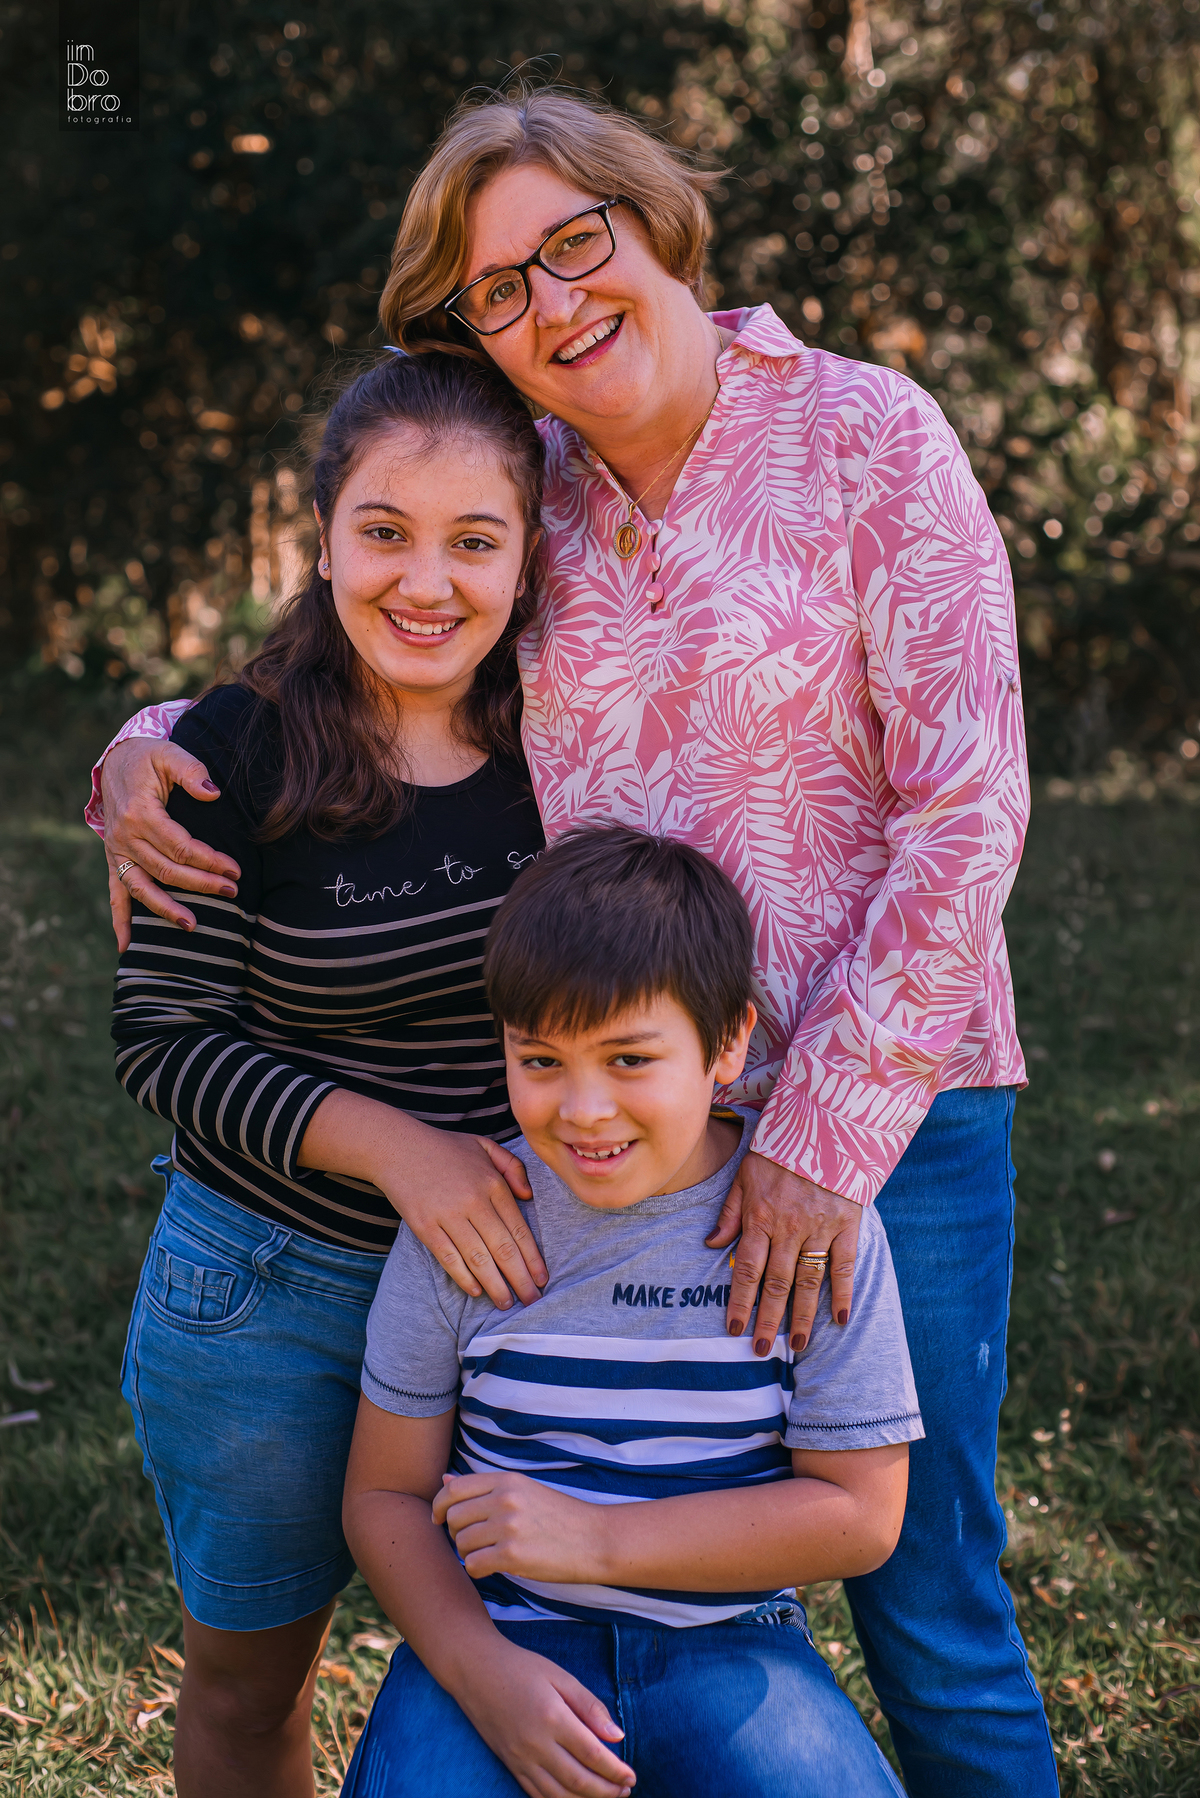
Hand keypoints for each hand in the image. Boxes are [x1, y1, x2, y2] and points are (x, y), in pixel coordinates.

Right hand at [101, 738, 240, 950]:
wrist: (117, 762)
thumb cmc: (149, 758)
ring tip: (192, 925)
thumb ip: (192, 771)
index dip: (209, 860)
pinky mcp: (114, 860)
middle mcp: (125, 836)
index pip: (180, 846)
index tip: (235, 870)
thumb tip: (213, 793)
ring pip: (142, 887)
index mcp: (141, 813)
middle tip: (232, 892)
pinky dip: (120, 920)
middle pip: (167, 870)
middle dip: (202, 884)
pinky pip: (115, 893)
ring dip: (166, 909)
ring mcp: (117, 851)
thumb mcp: (170, 754)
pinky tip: (127, 946)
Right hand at [386, 1131, 547, 1308]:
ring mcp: (448, 1214)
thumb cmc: (444, 1148)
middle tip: (532, 1301)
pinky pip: (448, 1258)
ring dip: (495, 1285)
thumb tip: (528, 1196)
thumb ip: (513, 1167)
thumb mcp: (485, 1146)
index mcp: (492, 1183)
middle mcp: (474, 1201)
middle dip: (520, 1279)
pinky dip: (464, 1277)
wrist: (396, 1147)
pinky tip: (477, 1292)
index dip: (533, 1258)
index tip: (542, 1279)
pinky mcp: (424, 1226)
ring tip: (507, 1303)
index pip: (519, 1229)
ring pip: (478, 1258)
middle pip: (503, 1249)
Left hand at [434, 1471, 597, 1582]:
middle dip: (454, 1533)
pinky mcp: (513, 1555)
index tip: (439, 1520)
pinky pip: (473, 1565)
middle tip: (472, 1542)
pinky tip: (492, 1568)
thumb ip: (484, 1487)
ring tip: (485, 1554)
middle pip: (453, 1517)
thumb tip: (445, 1479)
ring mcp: (508, 1526)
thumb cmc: (558, 1516)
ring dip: (467, 1554)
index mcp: (507, 1480)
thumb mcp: (523, 1490)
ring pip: (461, 1543)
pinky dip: (477, 1570)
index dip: (439, 1506)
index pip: (454, 1489)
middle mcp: (505, 1499)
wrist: (594, 1538)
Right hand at [452, 1638, 633, 1797]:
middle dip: (607, 1791)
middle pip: (578, 1780)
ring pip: (559, 1794)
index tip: (632, 1776)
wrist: (475, 1670)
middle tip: (626, 1790)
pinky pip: (536, 1794)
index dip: (616, 1770)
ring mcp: (520, 1759)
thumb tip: (617, 1736)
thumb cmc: (520, 1668)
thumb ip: (589, 1706)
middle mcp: (535, 1744)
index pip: (592, 1754)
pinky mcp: (510, 1765)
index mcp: (553, 1717)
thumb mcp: (560, 1676)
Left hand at [706, 1151, 862, 1353]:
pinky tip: (840, 1317)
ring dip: (803, 1315)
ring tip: (798, 1344)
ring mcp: (819, 1227)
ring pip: (808, 1280)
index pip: (746, 1269)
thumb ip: (730, 1212)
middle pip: (776, 1283)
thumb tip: (711, 1244)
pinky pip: (844, 1264)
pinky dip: (843, 1292)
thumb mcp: (745, 1174)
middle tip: (762, 1349)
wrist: (824, 1124)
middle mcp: (788, 1227)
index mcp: (760, 1217)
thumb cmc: (779, 1150)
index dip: (740, 1302)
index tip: (735, 1329)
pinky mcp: (846, 1224)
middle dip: (768, 1319)